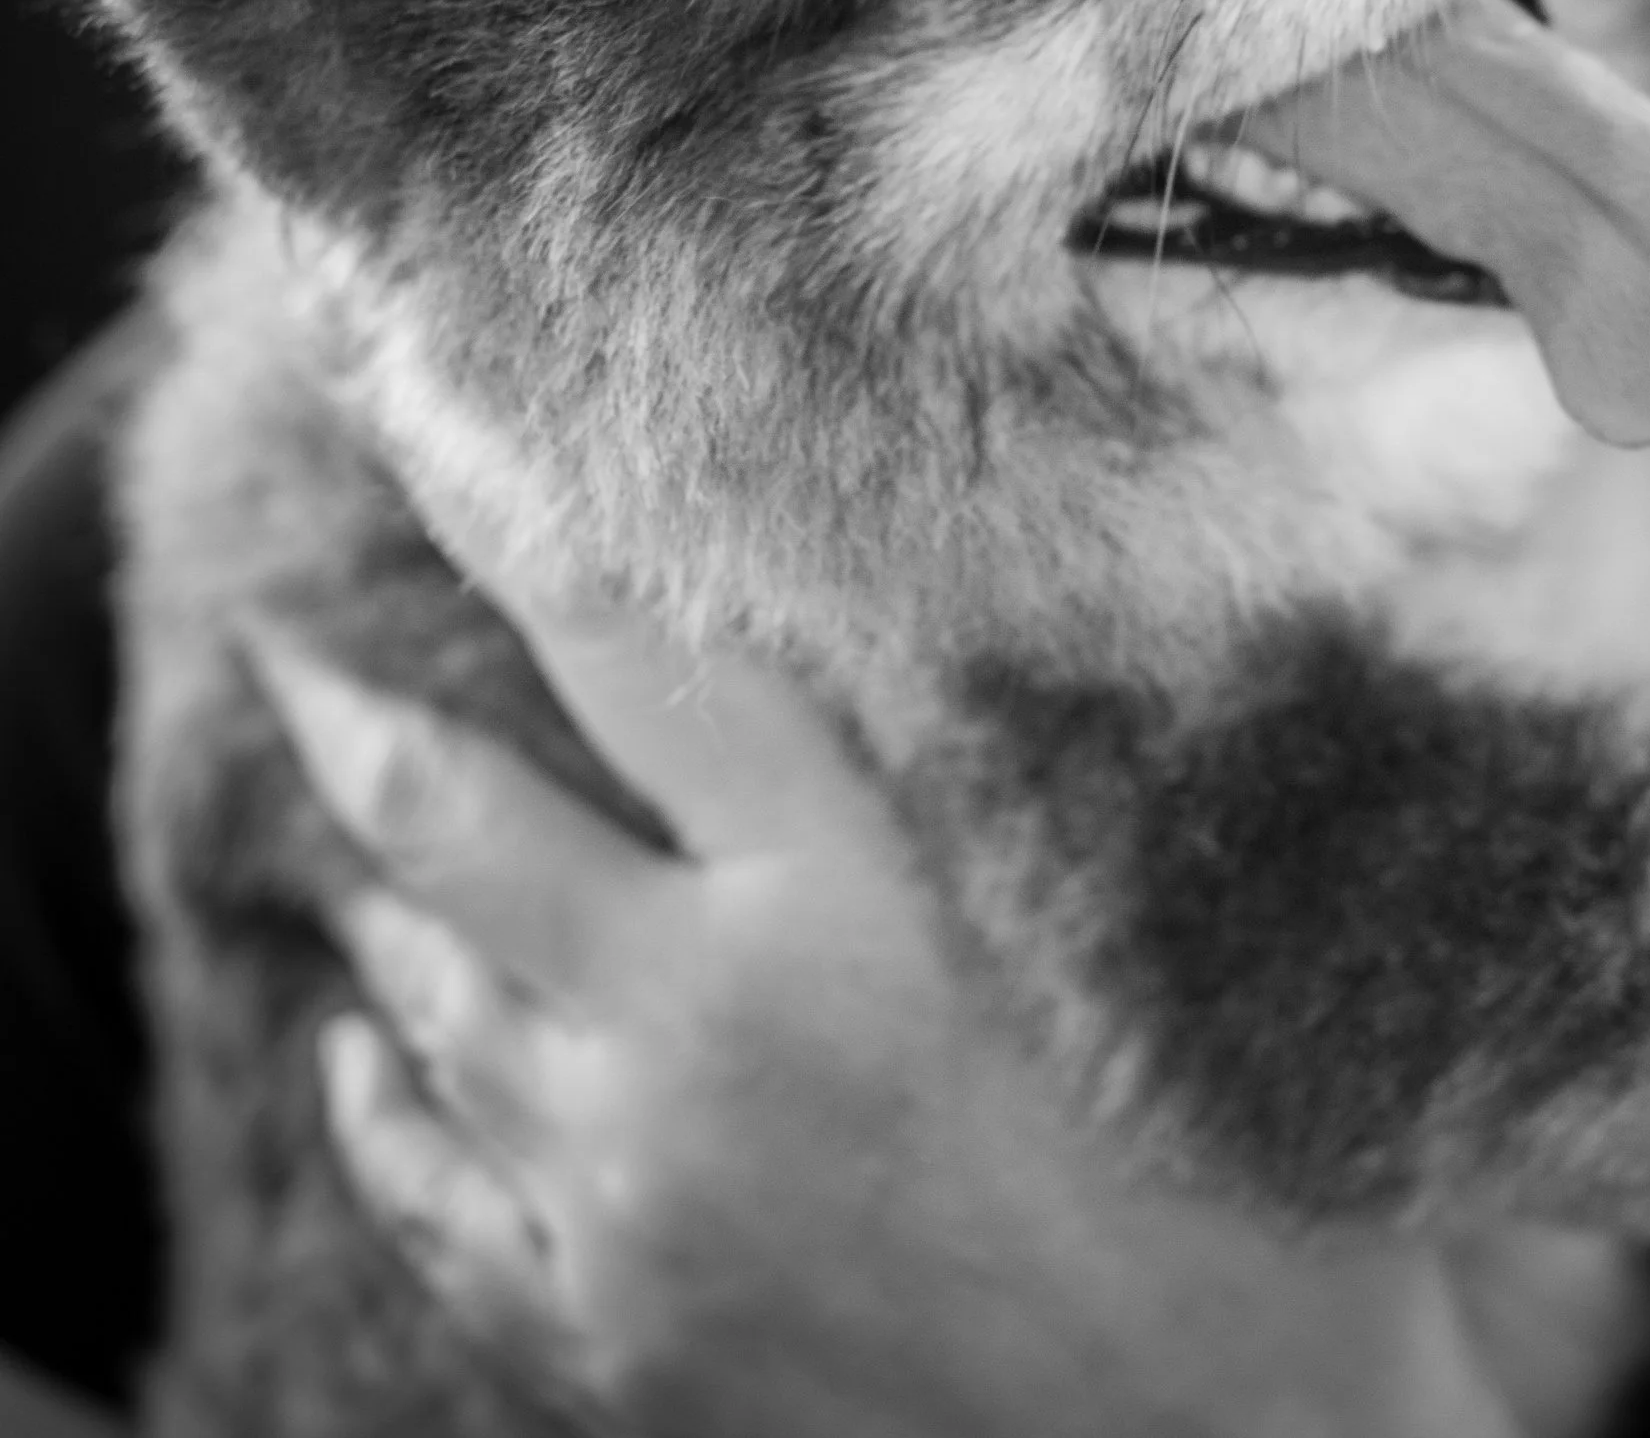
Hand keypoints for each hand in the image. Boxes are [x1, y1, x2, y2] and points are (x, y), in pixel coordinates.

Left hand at [247, 596, 1528, 1437]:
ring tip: (358, 823)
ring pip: (425, 1004)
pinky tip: (367, 1049)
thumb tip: (942, 625)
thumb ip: (1006, 778)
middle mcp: (697, 1027)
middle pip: (452, 825)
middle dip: (346, 716)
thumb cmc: (1244, 1182)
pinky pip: (435, 1197)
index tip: (440, 426)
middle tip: (290, 645)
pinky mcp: (614, 1339)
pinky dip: (383, 1101)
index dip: (517, 523)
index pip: (634, 648)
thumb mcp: (1128, 926)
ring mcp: (631, 1198)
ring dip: (385, 902)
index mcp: (842, 898)